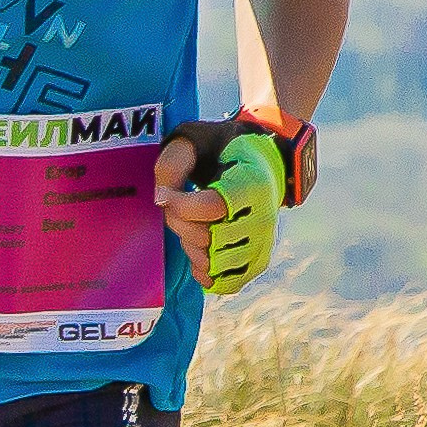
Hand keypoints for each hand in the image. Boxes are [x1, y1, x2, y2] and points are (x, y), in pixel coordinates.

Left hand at [154, 124, 286, 295]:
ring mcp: (263, 243)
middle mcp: (264, 217)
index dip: (179, 205)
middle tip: (179, 208)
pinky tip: (200, 251)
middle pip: (209, 238)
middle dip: (182, 224)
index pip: (212, 207)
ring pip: (215, 263)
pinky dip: (207, 272)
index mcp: (253, 183)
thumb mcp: (196, 142)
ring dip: (192, 249)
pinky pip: (227, 283)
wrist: (261, 163)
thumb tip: (162, 199)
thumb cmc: (222, 152)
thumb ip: (173, 164)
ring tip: (193, 227)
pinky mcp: (257, 262)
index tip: (166, 195)